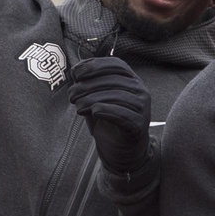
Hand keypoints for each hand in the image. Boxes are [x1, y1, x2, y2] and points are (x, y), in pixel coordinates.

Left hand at [67, 57, 150, 174]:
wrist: (121, 151)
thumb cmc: (107, 121)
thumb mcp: (94, 99)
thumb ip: (87, 84)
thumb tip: (75, 70)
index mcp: (131, 79)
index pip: (116, 65)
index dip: (95, 65)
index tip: (76, 73)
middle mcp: (140, 90)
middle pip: (114, 80)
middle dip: (88, 85)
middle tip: (71, 95)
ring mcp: (143, 108)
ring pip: (118, 96)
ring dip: (93, 99)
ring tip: (78, 106)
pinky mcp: (140, 125)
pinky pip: (124, 115)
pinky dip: (108, 111)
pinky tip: (94, 112)